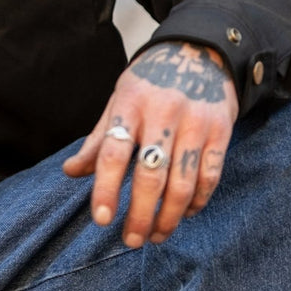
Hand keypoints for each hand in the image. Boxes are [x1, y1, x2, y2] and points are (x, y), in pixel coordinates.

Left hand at [62, 41, 237, 247]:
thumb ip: (98, 139)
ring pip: (181, 183)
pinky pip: (209, 177)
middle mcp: (163, 112)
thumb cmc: (150, 82)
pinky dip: (196, 203)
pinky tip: (184, 214)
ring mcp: (194, 123)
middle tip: (130, 240)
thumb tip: (69, 172)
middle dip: (139, 214)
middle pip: (150, 174)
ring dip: (168, 218)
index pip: (113, 151)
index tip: (101, 219)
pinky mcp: (220, 132)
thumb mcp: (119, 100)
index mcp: (130, 103)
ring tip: (155, 235)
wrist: (198, 51)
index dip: (105, 188)